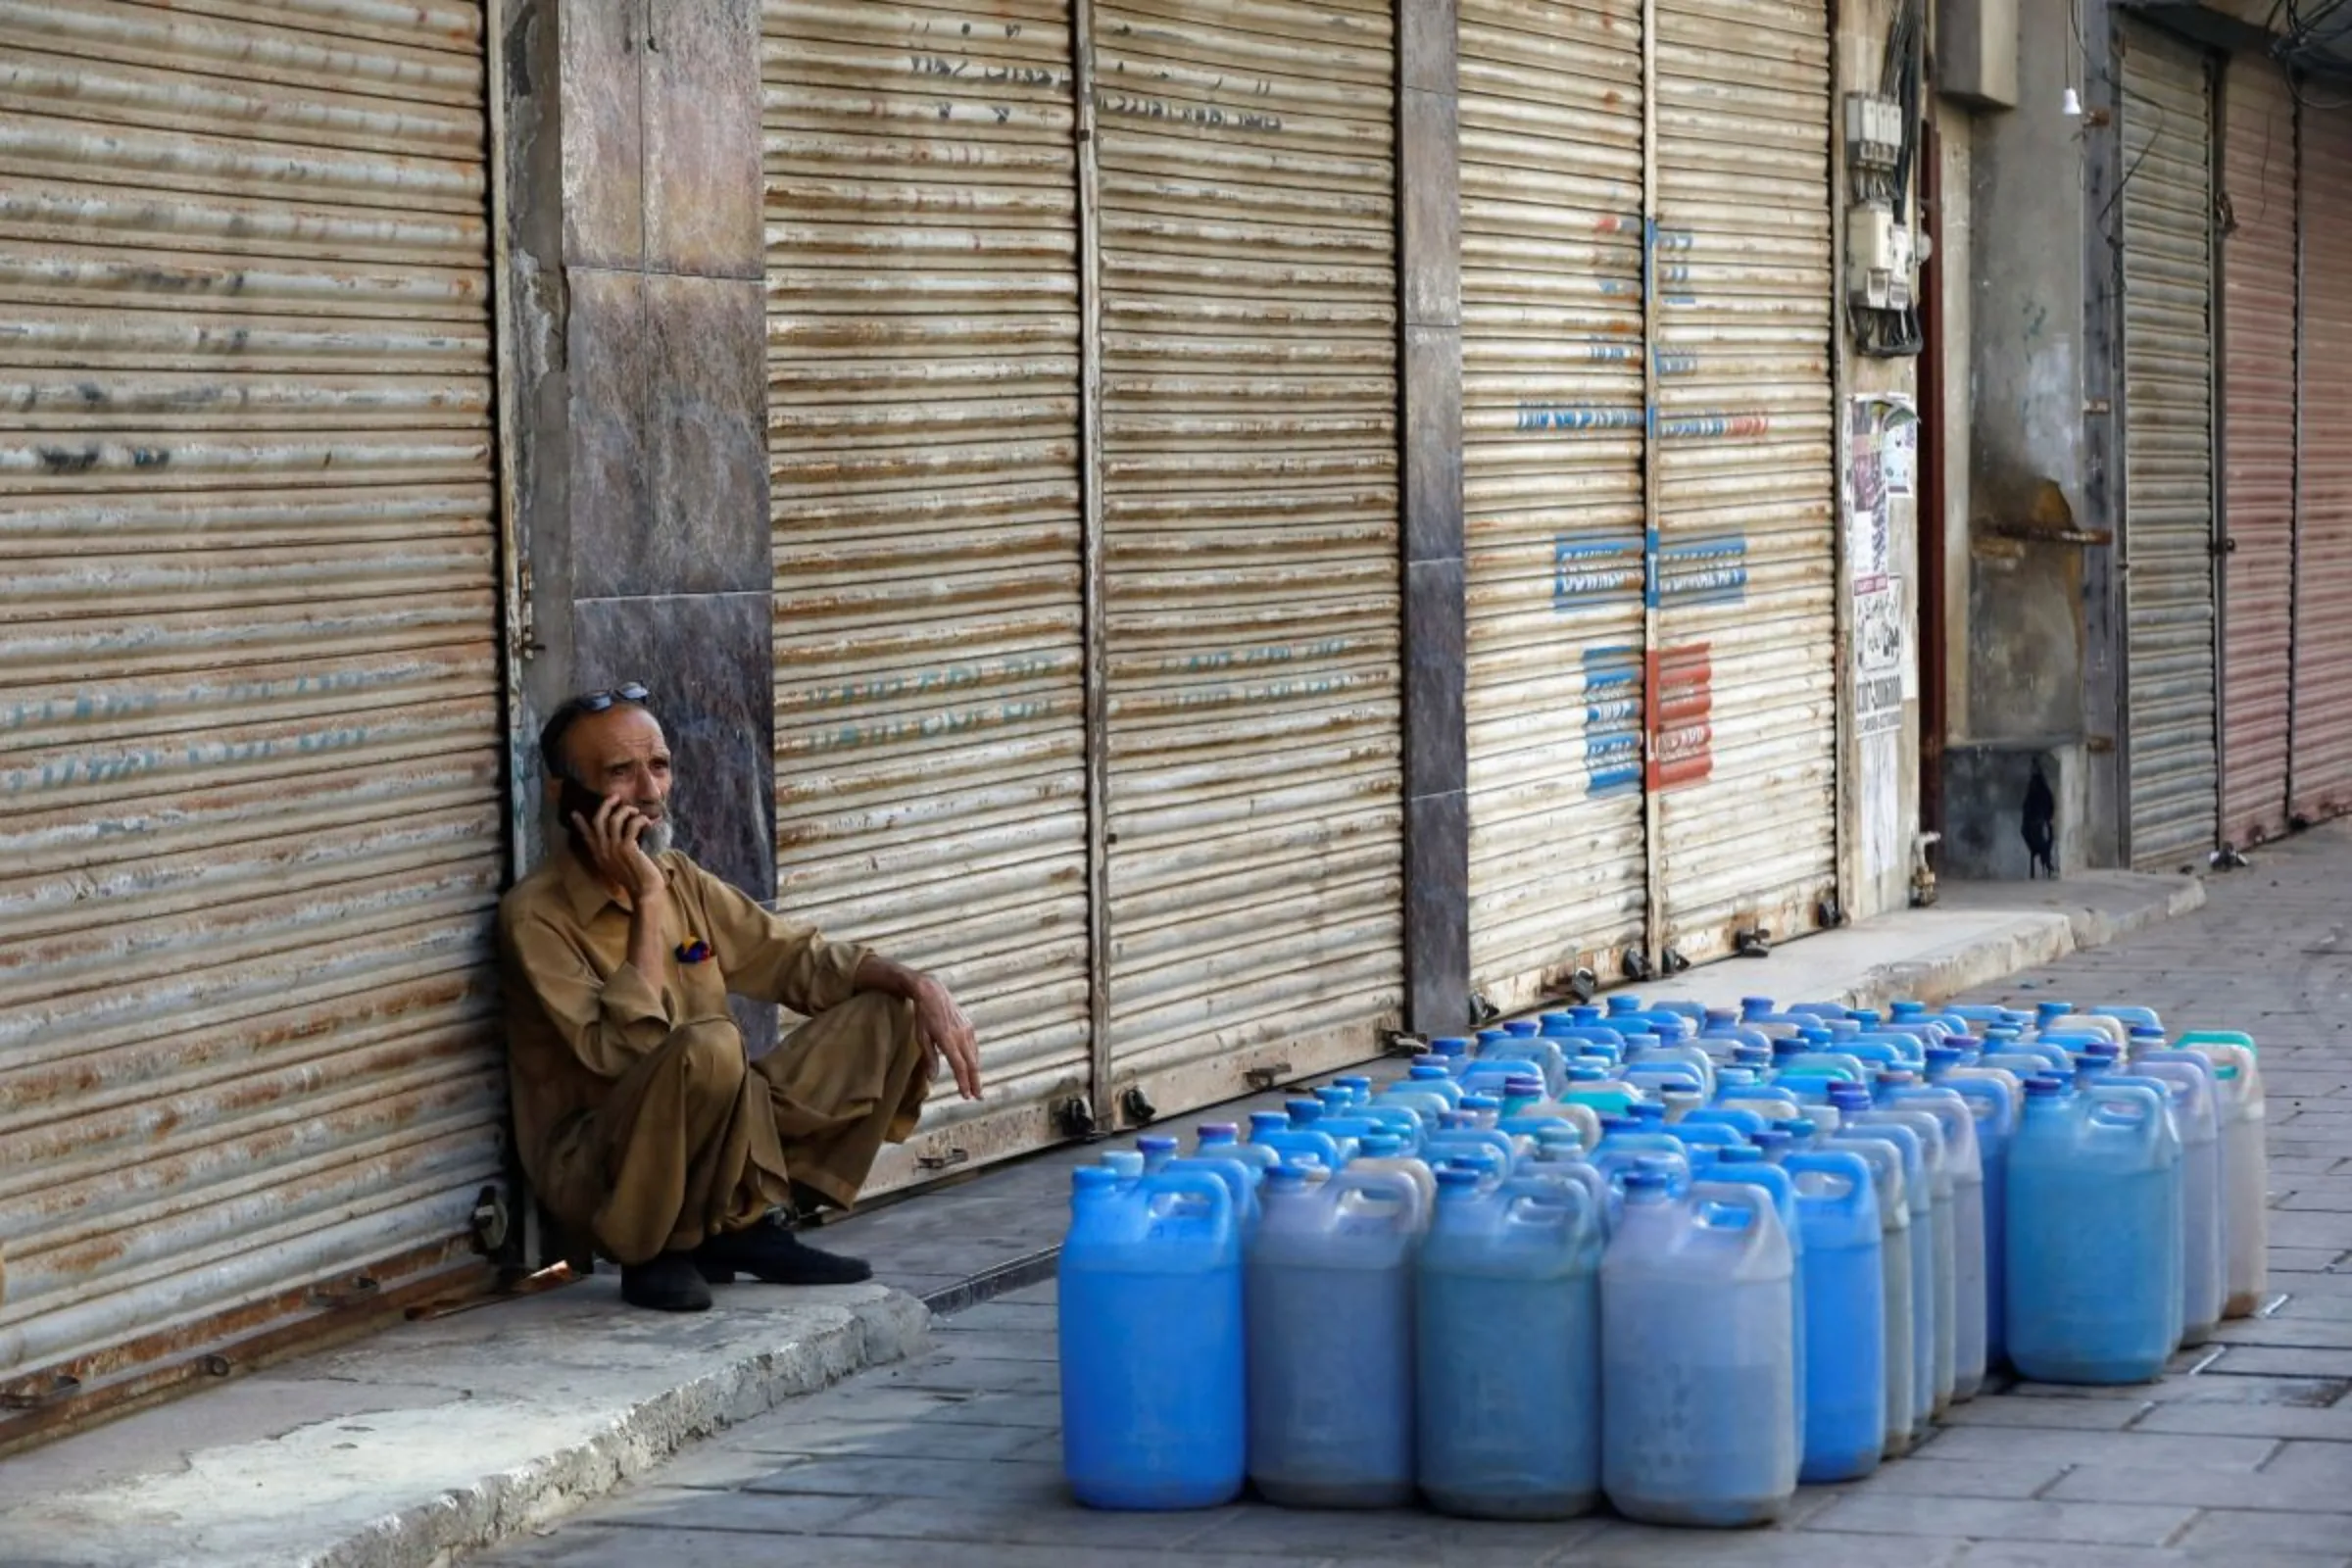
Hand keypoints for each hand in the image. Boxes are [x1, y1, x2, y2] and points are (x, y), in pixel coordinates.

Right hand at [572, 793, 665, 903]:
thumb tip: (618, 837)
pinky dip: (640, 819)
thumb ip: (613, 852)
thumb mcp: (617, 865)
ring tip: (635, 811)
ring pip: (615, 819)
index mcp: (599, 855)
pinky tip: (648, 822)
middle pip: (599, 820)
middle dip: (606, 805)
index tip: (574, 813)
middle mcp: (603, 850)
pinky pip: (632, 825)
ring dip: (626, 810)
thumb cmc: (635, 878)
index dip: (580, 824)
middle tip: (616, 797)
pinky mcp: (628, 848)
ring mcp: (614, 848)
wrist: (644, 892)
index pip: (586, 836)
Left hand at [912, 975, 982, 1100]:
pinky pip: (973, 1046)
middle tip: (978, 1097)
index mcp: (948, 1040)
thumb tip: (933, 1078)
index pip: (959, 1066)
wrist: (933, 992)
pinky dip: (974, 1059)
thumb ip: (929, 1058)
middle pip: (972, 1064)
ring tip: (976, 1086)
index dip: (963, 1082)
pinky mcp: (969, 1026)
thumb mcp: (921, 1037)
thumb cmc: (923, 1015)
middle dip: (975, 1082)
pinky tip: (972, 1066)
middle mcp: (961, 1036)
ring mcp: (967, 1030)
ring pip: (974, 1056)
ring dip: (976, 1072)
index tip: (966, 1095)